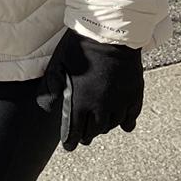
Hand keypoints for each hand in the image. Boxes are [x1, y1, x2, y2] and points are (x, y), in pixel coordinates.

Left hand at [40, 29, 143, 151]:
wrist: (110, 34)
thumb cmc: (79, 47)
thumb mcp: (57, 66)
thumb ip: (50, 89)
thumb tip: (46, 107)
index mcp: (81, 102)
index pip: (75, 131)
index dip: (71, 141)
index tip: (69, 146)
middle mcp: (102, 108)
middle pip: (95, 131)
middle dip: (87, 135)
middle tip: (83, 136)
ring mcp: (120, 102)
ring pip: (112, 125)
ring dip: (104, 127)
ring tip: (99, 125)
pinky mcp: (134, 95)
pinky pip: (131, 117)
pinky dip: (125, 123)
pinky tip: (123, 124)